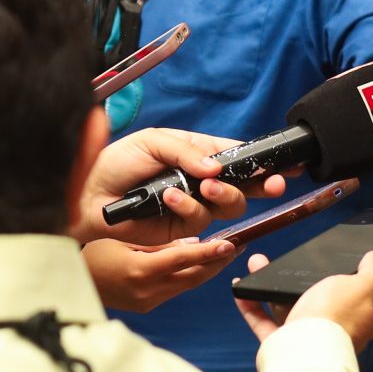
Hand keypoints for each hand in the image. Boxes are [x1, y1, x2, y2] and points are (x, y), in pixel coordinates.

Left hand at [76, 128, 285, 245]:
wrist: (88, 196)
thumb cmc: (116, 163)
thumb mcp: (153, 142)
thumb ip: (188, 151)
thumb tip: (217, 167)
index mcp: (196, 154)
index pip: (237, 157)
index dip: (262, 161)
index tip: (284, 163)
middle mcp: (200, 181)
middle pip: (244, 186)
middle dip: (261, 184)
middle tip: (269, 184)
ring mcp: (192, 206)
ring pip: (229, 206)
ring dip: (223, 196)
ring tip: (202, 187)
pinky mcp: (181, 230)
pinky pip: (201, 222)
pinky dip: (190, 209)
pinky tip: (171, 199)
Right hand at [84, 235, 236, 312]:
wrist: (74, 284)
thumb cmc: (91, 255)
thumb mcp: (121, 240)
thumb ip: (155, 244)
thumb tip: (188, 243)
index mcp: (141, 270)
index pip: (182, 259)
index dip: (208, 251)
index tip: (228, 244)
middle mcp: (148, 289)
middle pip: (193, 277)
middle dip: (217, 262)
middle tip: (237, 246)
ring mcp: (149, 300)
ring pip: (187, 285)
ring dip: (207, 269)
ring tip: (224, 254)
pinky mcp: (147, 305)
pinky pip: (175, 289)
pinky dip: (189, 276)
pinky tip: (197, 264)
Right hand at [237, 248, 372, 351]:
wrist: (303, 354)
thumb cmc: (335, 318)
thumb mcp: (361, 287)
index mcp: (361, 315)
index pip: (366, 291)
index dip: (362, 271)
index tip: (357, 254)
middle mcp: (335, 326)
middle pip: (321, 294)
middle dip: (306, 273)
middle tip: (297, 254)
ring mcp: (307, 335)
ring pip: (289, 304)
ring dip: (272, 284)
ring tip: (257, 262)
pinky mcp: (281, 343)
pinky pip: (264, 321)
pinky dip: (252, 305)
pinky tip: (241, 288)